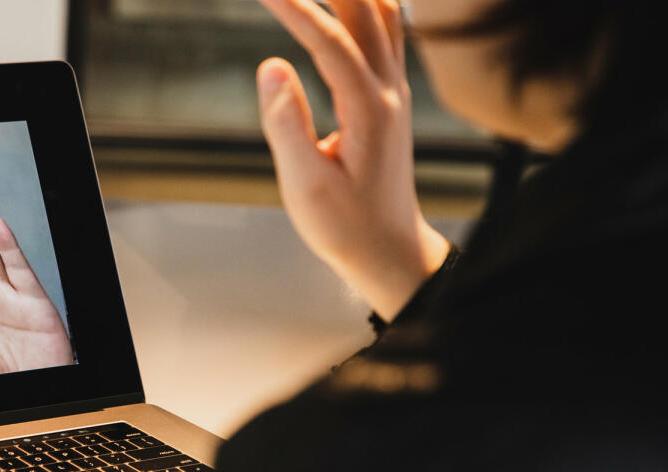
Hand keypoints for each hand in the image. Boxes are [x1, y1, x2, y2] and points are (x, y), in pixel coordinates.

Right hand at [257, 0, 450, 319]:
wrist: (389, 251)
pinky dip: (366, 4)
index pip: (330, 40)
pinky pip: (387, 30)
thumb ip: (287, 124)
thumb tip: (271, 65)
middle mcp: (391, 90)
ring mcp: (397, 90)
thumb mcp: (306, 186)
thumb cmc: (346, 226)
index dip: (294, 8)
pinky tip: (347, 2)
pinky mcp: (393, 96)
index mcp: (369, 110)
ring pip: (382, 13)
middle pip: (366, 9)